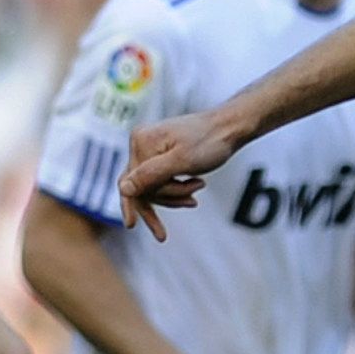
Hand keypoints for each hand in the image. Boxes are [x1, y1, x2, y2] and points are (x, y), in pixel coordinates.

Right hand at [119, 112, 237, 241]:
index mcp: (141, 141)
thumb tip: (123, 189)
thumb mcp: (182, 161)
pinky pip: (161, 181)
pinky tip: (192, 194)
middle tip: (193, 200)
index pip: (132, 182)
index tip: (132, 226)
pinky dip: (176, 190)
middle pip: (143, 186)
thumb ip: (151, 175)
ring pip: (154, 186)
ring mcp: (151, 149)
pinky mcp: (162, 156)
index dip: (131, 205)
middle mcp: (142, 143)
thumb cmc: (211, 141)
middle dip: (169, 196)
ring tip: (199, 186)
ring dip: (176, 193)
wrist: (231, 127)